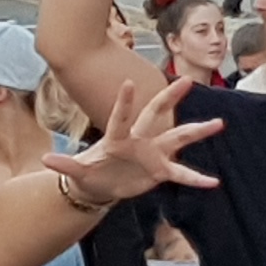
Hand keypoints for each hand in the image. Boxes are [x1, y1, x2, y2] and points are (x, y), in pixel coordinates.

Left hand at [46, 72, 216, 204]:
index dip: (124, 102)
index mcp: (117, 139)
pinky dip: (195, 178)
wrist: (101, 186)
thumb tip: (46, 160)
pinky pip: (181, 174)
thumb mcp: (77, 172)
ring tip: (218, 123)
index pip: (120, 118)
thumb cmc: (89, 173)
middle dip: (170, 98)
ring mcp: (152, 154)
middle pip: (156, 115)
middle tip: (186, 79)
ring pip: (178, 139)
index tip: (128, 81)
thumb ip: (65, 166)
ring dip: (197, 131)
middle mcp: (139, 140)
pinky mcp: (160, 171)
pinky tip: (213, 183)